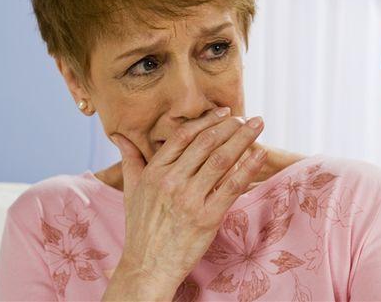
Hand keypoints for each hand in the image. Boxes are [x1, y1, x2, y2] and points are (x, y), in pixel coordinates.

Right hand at [104, 108, 266, 299]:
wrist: (147, 267)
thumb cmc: (141, 229)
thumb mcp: (130, 191)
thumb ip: (129, 160)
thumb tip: (120, 136)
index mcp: (154, 172)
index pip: (183, 136)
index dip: (206, 121)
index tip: (223, 113)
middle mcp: (171, 182)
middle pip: (206, 143)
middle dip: (230, 126)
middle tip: (247, 117)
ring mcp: (189, 199)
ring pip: (221, 160)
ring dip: (243, 139)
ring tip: (258, 125)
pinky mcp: (207, 218)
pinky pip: (231, 186)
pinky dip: (248, 168)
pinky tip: (260, 154)